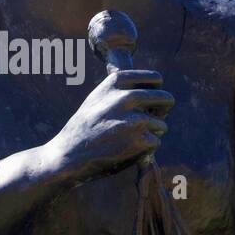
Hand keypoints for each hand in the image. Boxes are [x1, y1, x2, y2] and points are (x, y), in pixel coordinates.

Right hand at [43, 69, 173, 182]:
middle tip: (149, 123)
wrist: (67, 155)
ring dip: (151, 135)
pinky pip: (155, 143)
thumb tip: (152, 89)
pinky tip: (125, 151)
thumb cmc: (84, 128)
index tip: (150, 103)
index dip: (156, 92)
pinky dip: (145, 150)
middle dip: (162, 112)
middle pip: (166, 98)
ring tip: (127, 141)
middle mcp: (127, 97)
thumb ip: (120, 90)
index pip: (155, 79)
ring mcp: (135, 119)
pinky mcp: (140, 140)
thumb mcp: (97, 98)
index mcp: (116, 81)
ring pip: (161, 125)